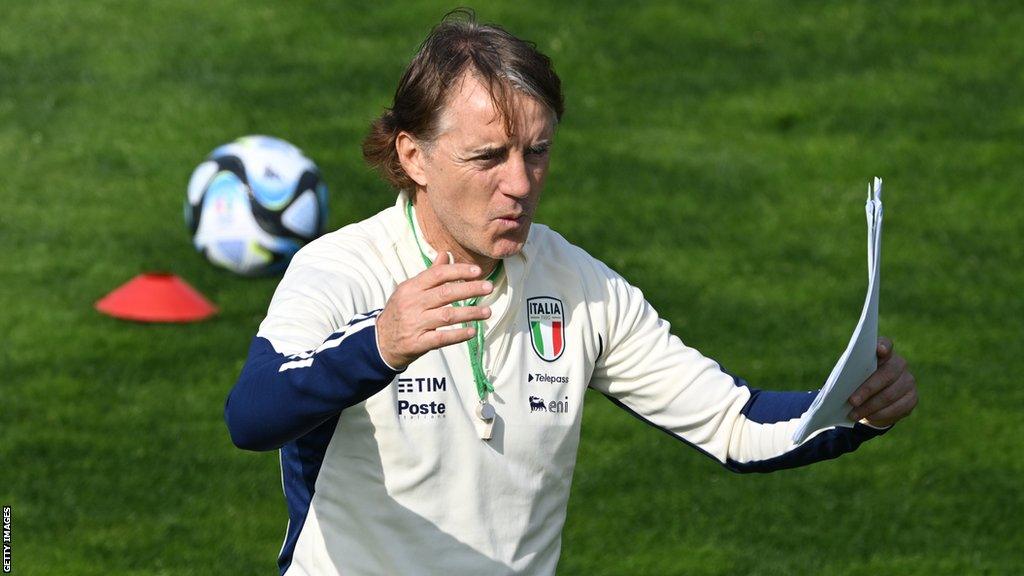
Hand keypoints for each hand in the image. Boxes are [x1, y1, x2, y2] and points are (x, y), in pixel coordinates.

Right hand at [376, 252, 492, 368]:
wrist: (380, 340)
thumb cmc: (400, 311)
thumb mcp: (409, 289)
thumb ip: (430, 273)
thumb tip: (445, 253)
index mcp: (411, 287)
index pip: (438, 274)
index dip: (459, 271)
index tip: (478, 271)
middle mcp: (413, 304)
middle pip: (445, 293)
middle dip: (470, 289)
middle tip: (489, 287)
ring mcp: (415, 324)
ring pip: (447, 316)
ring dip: (469, 313)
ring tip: (487, 311)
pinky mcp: (418, 343)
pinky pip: (441, 338)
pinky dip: (458, 335)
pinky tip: (472, 331)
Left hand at [847, 337, 918, 426]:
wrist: (871, 401)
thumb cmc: (857, 383)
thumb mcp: (851, 375)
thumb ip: (851, 372)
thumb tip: (843, 383)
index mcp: (883, 352)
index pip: (885, 344)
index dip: (883, 346)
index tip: (879, 350)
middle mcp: (900, 363)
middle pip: (886, 375)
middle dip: (867, 389)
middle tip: (852, 401)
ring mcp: (909, 380)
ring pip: (890, 395)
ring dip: (870, 406)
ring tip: (853, 414)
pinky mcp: (912, 398)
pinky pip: (897, 408)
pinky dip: (880, 414)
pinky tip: (867, 417)